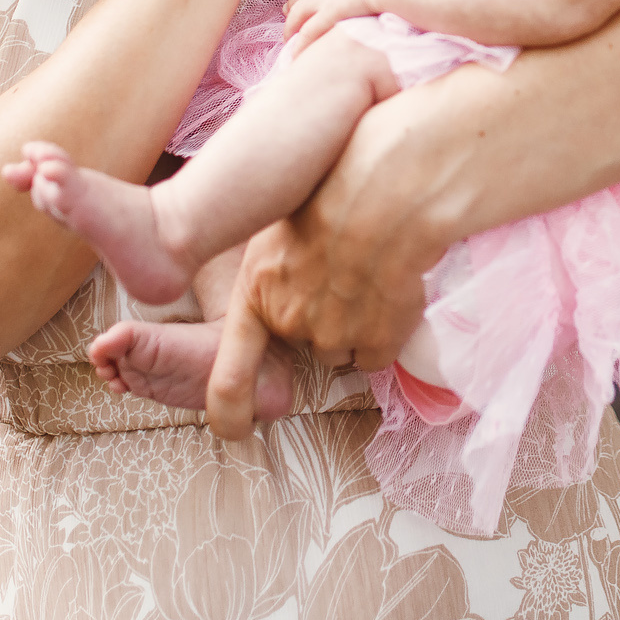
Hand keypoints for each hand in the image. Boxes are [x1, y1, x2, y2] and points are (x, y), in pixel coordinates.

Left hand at [203, 97, 447, 435]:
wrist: (389, 190)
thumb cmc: (336, 190)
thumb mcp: (282, 223)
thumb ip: (276, 268)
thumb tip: (285, 281)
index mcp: (258, 294)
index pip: (229, 377)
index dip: (227, 412)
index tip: (233, 430)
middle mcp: (292, 323)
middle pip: (305, 342)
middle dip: (324, 319)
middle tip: (345, 274)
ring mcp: (336, 336)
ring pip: (343, 349)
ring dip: (357, 324)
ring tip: (372, 274)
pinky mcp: (378, 341)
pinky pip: (378, 352)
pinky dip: (387, 330)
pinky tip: (392, 288)